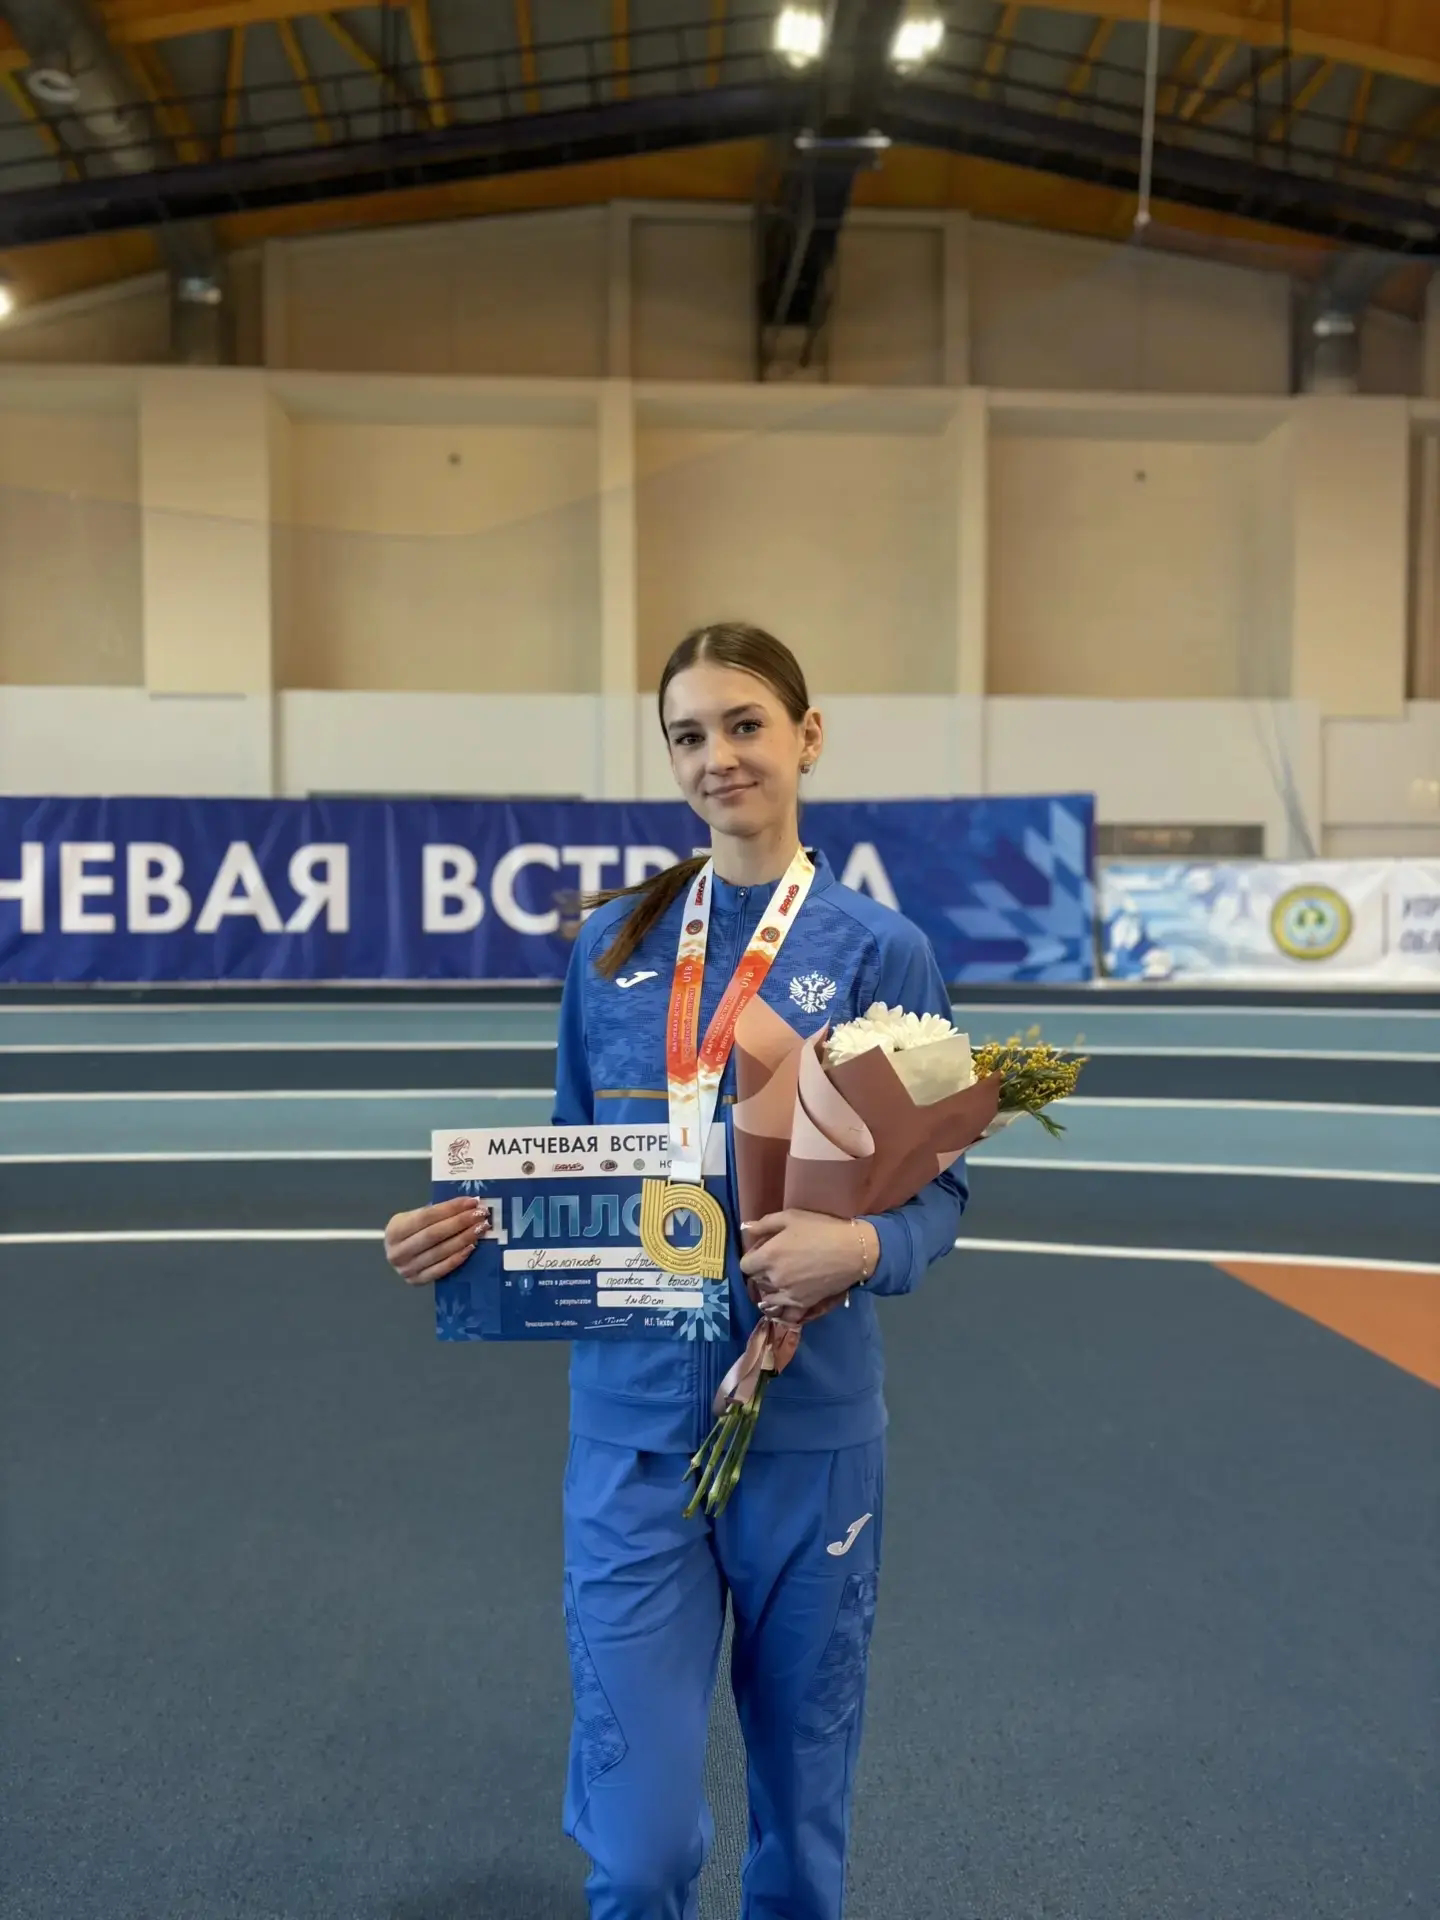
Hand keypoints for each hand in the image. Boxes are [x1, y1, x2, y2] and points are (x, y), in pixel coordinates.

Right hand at [385, 1196, 489, 1285]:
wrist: (397, 1255)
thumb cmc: (410, 1232)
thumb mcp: (413, 1218)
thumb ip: (435, 1212)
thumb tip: (467, 1205)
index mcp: (394, 1230)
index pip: (426, 1216)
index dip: (451, 1208)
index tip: (472, 1201)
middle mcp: (397, 1252)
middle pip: (434, 1234)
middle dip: (460, 1222)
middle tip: (481, 1214)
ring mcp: (407, 1269)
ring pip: (440, 1252)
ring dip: (464, 1238)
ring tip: (481, 1228)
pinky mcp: (417, 1281)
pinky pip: (442, 1269)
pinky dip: (458, 1257)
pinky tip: (472, 1246)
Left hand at [738, 1211, 877, 1323]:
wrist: (853, 1251)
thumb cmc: (821, 1229)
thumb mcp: (791, 1217)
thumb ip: (764, 1224)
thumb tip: (745, 1229)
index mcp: (768, 1256)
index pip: (745, 1265)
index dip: (752, 1257)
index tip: (763, 1251)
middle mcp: (774, 1278)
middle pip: (756, 1280)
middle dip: (761, 1271)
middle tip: (775, 1261)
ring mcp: (787, 1294)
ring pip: (767, 1296)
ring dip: (771, 1287)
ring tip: (782, 1278)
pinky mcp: (802, 1304)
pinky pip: (783, 1312)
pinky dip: (781, 1306)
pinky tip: (786, 1297)